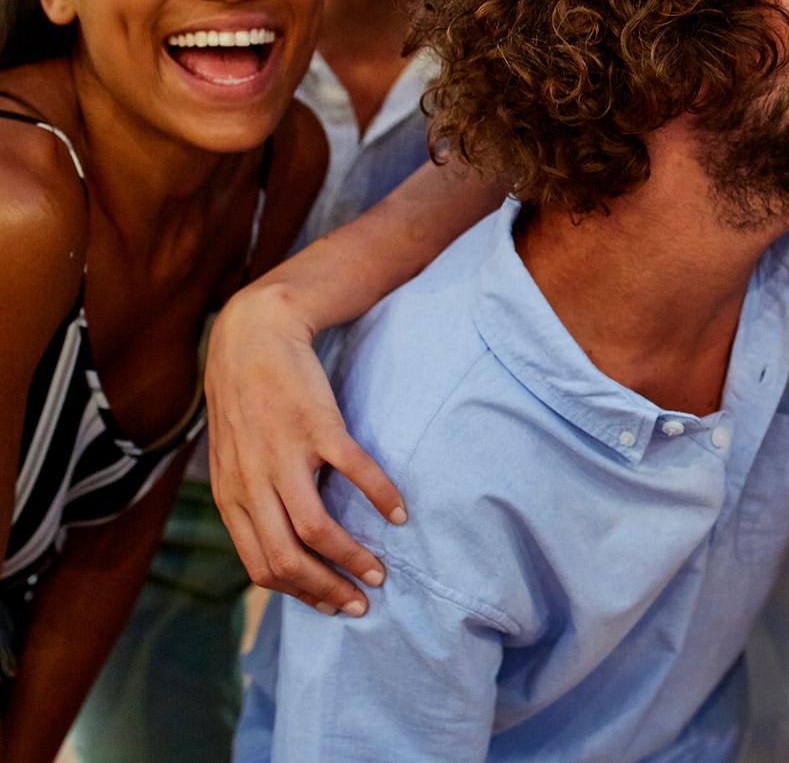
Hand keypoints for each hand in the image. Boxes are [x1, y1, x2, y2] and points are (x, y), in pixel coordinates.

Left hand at [205, 279, 404, 615]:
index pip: (263, 567)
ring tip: (381, 571)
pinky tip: (400, 512)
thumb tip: (279, 547)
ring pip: (315, 529)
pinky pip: (354, 472)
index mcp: (233, 498)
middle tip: (361, 602)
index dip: (300, 594)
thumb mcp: (234, 460)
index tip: (333, 604)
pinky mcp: (318, 426)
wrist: (252, 338)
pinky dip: (380, 497)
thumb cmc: (248, 402)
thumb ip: (251, 501)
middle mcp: (254, 484)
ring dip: (352, 557)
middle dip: (328, 590)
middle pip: (288, 560)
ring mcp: (286, 455)